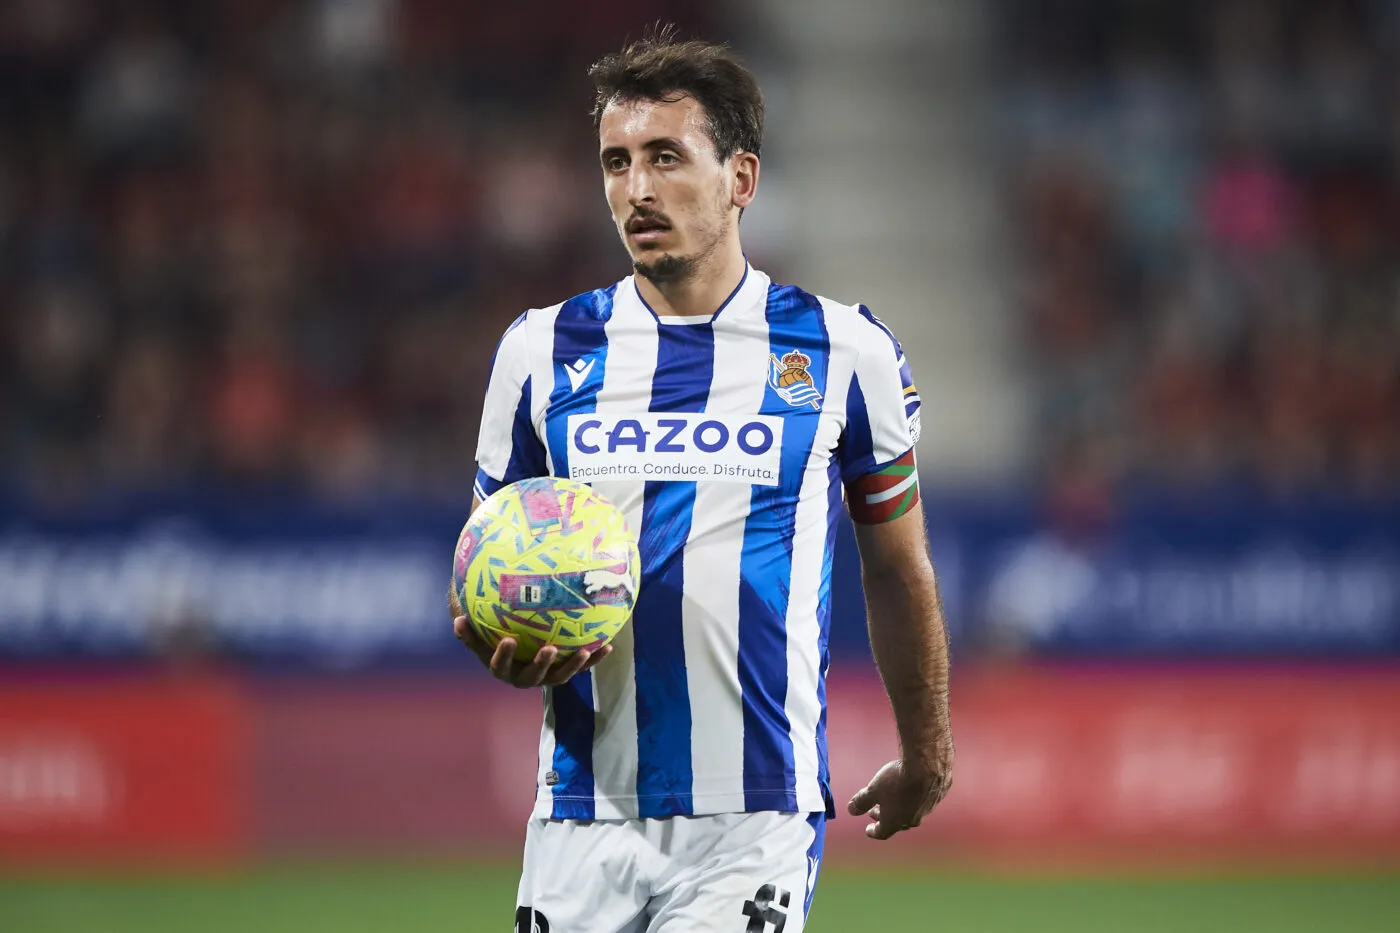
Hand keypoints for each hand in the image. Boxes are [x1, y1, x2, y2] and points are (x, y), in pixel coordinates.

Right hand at [453, 615, 611, 687]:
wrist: (514, 644)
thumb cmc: (491, 634)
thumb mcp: (479, 632)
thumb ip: (469, 628)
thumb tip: (457, 617)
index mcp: (503, 668)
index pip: (500, 666)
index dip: (503, 656)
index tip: (508, 640)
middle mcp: (525, 676)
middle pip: (533, 677)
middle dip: (541, 665)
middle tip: (549, 648)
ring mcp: (546, 675)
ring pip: (560, 676)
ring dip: (573, 665)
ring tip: (584, 651)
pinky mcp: (564, 669)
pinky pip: (580, 666)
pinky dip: (594, 658)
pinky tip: (609, 645)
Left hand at [847, 746, 953, 839]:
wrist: (927, 765)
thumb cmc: (897, 780)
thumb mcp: (873, 790)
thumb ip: (861, 802)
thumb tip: (851, 810)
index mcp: (895, 821)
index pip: (882, 832)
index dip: (873, 831)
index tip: (868, 829)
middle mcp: (913, 819)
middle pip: (897, 823)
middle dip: (885, 817)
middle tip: (876, 811)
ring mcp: (928, 808)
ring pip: (913, 812)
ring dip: (902, 808)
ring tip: (895, 799)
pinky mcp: (938, 795)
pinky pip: (925, 800)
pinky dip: (916, 796)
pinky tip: (914, 787)